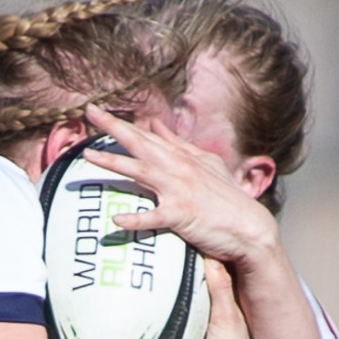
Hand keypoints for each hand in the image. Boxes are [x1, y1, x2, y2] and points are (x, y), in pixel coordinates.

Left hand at [81, 104, 280, 270]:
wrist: (249, 227)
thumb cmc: (224, 198)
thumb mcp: (204, 164)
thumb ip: (178, 145)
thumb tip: (154, 125)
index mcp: (181, 157)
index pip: (146, 136)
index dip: (120, 123)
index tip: (95, 111)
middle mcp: (178, 168)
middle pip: (141, 143)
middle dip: (114, 127)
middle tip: (90, 112)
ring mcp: (180, 190)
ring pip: (142, 172)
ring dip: (115, 163)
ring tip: (88, 156)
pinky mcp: (183, 215)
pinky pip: (155, 217)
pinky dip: (137, 218)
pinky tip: (117, 219)